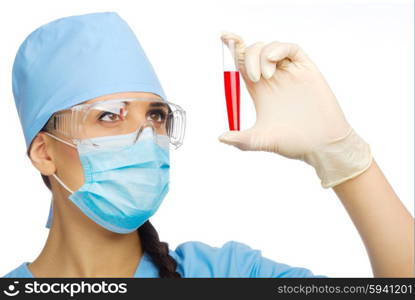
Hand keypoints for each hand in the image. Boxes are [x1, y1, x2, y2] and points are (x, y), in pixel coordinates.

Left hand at [218, 32, 371, 187]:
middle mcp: (271, 78)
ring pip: (269, 47)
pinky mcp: (306, 70)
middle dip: (244, 52)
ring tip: (264, 77)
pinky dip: (279, 48)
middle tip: (251, 76)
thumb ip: (241, 139)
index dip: (232, 48)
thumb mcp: (261, 141)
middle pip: (252, 52)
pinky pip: (291, 49)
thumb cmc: (293, 143)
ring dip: (261, 55)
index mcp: (258, 90)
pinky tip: (272, 60)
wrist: (321, 145)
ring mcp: (289, 73)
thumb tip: (221, 138)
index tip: (224, 38)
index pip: (241, 64)